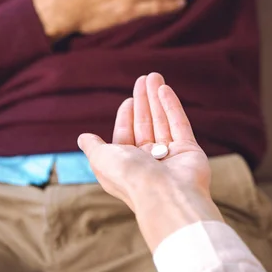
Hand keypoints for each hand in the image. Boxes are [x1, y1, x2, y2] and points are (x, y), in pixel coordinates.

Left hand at [78, 72, 221, 250]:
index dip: (126, 116)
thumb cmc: (130, 178)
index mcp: (128, 165)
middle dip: (144, 101)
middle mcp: (149, 160)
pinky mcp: (189, 151)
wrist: (165, 195)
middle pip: (146, 124)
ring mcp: (171, 155)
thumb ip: (94, 147)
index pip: (126, 135)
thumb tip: (83, 137)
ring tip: (155, 76)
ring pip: (162, 121)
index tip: (129, 100)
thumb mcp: (102, 160)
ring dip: (157, 98)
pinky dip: (171, 106)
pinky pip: (179, 124)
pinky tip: (164, 89)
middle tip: (145, 77)